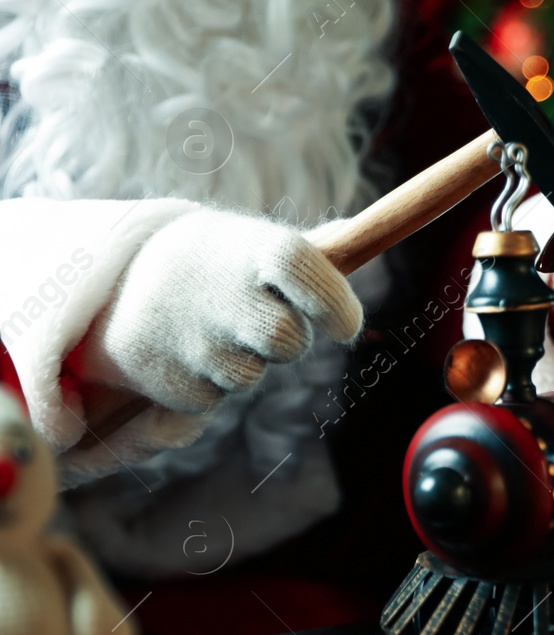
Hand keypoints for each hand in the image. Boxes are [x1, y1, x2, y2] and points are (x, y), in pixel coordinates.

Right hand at [80, 210, 361, 412]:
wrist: (116, 282)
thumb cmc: (212, 264)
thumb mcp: (251, 245)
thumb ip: (308, 251)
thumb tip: (357, 236)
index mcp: (249, 247)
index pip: (301, 267)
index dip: (333, 301)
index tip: (345, 326)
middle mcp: (218, 288)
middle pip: (287, 340)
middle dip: (287, 342)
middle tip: (262, 322)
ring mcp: (186, 333)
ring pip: (249, 376)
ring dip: (243, 362)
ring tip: (213, 329)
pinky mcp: (160, 375)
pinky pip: (211, 398)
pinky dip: (205, 383)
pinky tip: (183, 351)